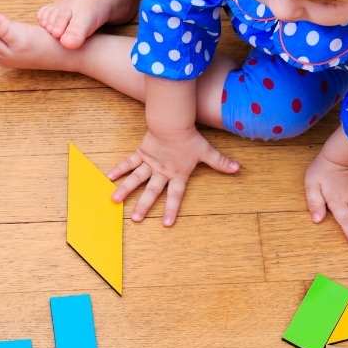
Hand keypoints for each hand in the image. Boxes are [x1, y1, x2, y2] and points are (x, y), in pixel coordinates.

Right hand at [108, 126, 239, 224]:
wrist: (172, 123)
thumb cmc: (189, 137)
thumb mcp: (207, 151)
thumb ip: (220, 162)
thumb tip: (238, 168)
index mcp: (177, 174)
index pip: (174, 195)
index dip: (171, 209)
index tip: (166, 224)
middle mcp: (161, 172)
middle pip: (151, 191)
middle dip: (143, 206)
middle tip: (135, 219)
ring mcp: (150, 163)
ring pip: (136, 179)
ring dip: (125, 190)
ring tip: (114, 200)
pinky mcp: (142, 153)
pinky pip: (129, 163)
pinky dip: (119, 169)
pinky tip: (109, 177)